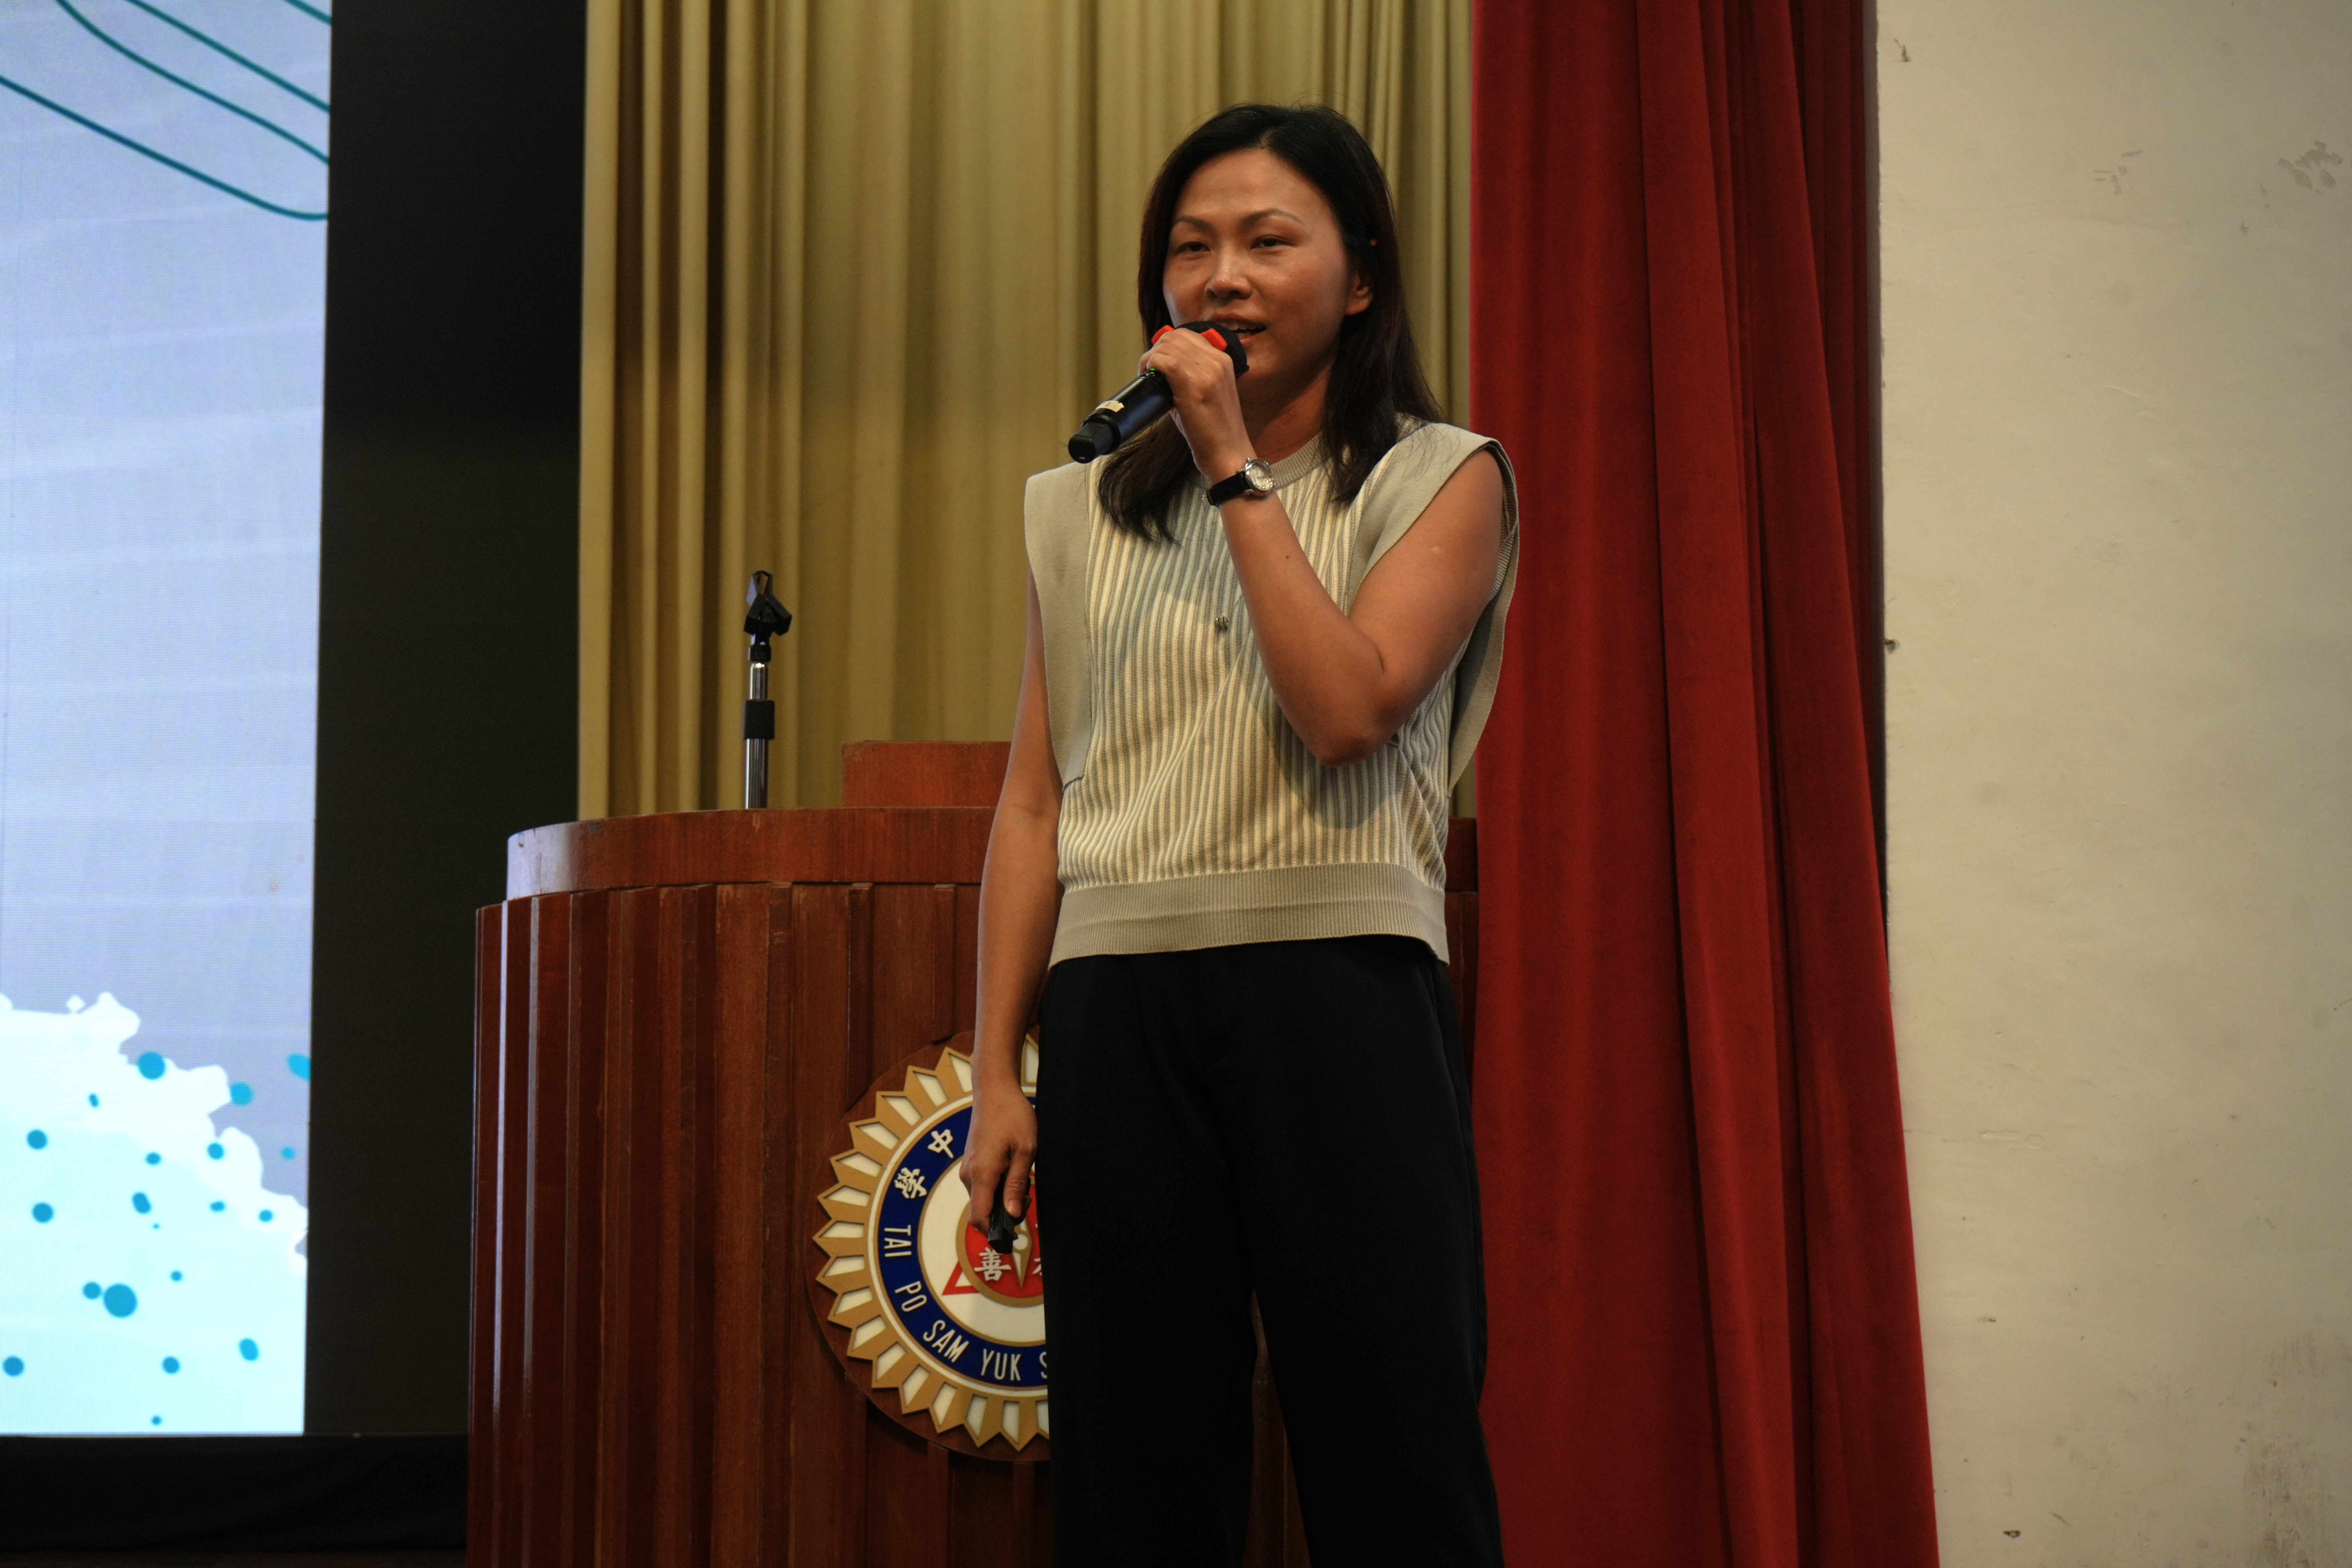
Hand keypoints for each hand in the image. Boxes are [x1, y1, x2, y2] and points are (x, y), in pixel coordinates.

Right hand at [962, 1067, 1037, 1234]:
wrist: (994, 1090)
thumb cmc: (1012, 1116)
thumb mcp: (1025, 1151)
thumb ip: (1016, 1185)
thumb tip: (1013, 1215)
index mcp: (982, 1173)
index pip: (980, 1218)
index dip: (995, 1232)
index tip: (1015, 1234)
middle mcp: (968, 1174)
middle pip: (982, 1211)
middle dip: (1005, 1213)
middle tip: (1028, 1195)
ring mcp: (967, 1168)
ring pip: (983, 1199)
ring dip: (1002, 1198)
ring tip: (1022, 1176)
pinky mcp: (971, 1163)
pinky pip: (982, 1186)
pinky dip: (997, 1187)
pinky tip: (1012, 1170)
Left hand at [1140, 326, 1252, 480]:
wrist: (1228, 453)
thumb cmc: (1214, 429)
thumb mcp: (1208, 392)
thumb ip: (1190, 374)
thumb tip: (1161, 366)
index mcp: (1222, 360)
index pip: (1187, 335)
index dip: (1166, 345)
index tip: (1159, 363)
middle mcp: (1217, 361)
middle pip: (1174, 337)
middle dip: (1156, 350)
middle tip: (1149, 371)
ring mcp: (1207, 373)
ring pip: (1167, 346)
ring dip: (1150, 358)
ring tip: (1148, 376)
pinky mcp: (1194, 387)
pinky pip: (1165, 361)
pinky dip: (1151, 365)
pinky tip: (1149, 378)